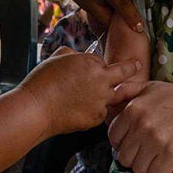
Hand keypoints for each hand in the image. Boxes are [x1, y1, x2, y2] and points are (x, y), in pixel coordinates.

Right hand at [18, 47, 140, 135]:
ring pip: (111, 97)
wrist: (36, 108)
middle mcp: (101, 82)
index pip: (101, 61)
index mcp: (92, 64)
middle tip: (137, 66)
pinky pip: (99, 112)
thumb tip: (75, 56)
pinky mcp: (95, 119)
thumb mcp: (56, 57)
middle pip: (123, 73)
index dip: (94, 64)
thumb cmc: (43, 82)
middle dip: (131, 68)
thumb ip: (71, 54)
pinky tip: (75, 110)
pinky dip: (91, 111)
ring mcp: (100, 102)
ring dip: (104, 96)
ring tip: (88, 98)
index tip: (95, 66)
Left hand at [107, 80, 172, 172]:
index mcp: (132, 110)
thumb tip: (107, 96)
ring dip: (148, 167)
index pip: (113, 139)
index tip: (134, 144)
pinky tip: (168, 166)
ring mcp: (156, 141)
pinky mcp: (172, 154)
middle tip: (147, 154)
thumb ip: (125, 90)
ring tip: (158, 159)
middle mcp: (141, 125)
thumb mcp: (149, 87)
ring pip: (138, 169)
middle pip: (124, 157)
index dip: (122, 144)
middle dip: (134, 158)